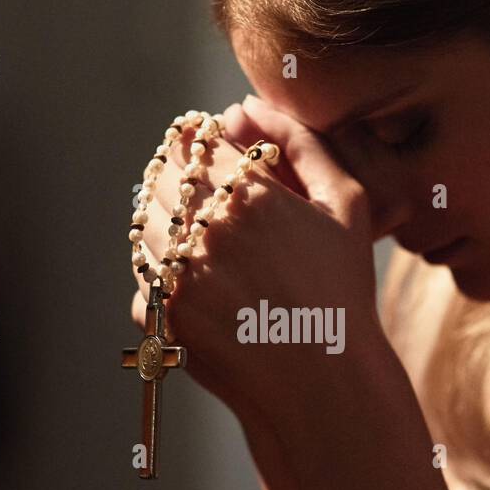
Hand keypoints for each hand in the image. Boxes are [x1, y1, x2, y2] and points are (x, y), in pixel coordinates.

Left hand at [129, 95, 380, 425]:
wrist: (323, 382)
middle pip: (161, 178)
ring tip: (206, 244)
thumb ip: (301, 142)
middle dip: (181, 179)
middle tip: (209, 196)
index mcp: (247, 196)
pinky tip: (206, 288)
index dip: (204, 143)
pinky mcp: (161, 317)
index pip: (194, 141)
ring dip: (166, 225)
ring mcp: (175, 278)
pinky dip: (165, 276)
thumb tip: (245, 107)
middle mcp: (201, 233)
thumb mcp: (345, 204)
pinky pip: (145, 277)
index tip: (217, 154)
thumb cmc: (341, 291)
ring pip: (144, 226)